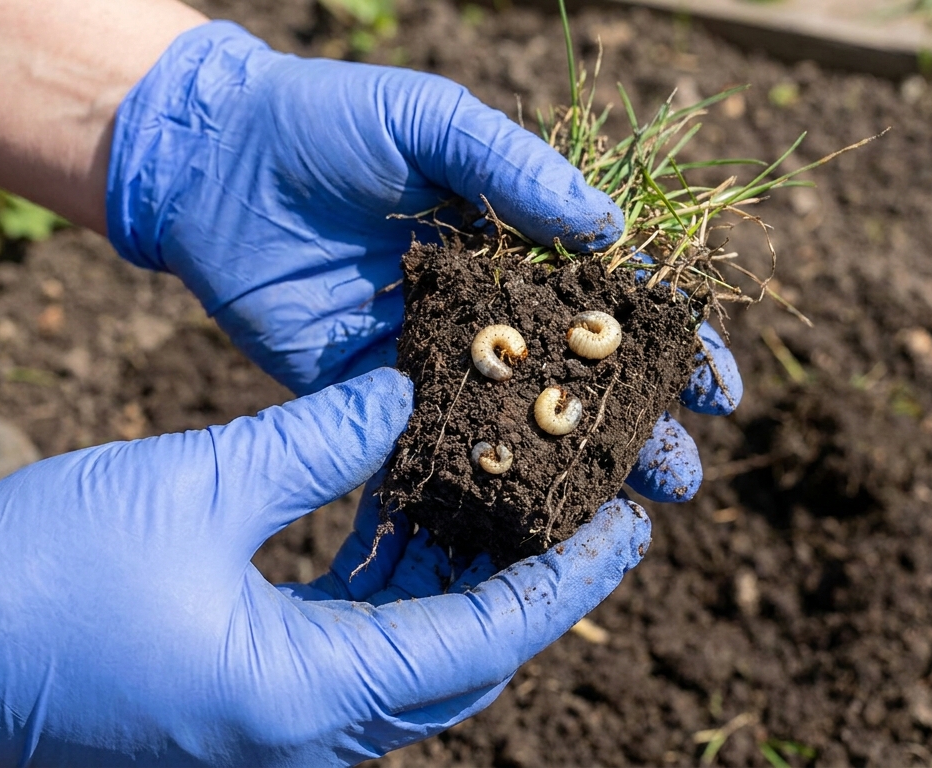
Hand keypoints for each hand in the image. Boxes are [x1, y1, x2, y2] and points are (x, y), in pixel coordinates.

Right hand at [0, 368, 649, 765]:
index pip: (476, 644)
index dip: (560, 583)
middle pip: (456, 667)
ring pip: (406, 666)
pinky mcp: (237, 702)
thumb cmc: (42, 575)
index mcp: (301, 693)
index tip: (622, 526)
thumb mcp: (195, 485)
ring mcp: (267, 726)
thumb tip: (407, 394)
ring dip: (456, 591)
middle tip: (582, 515)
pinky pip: (348, 658)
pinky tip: (402, 527)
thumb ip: (317, 440)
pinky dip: (389, 598)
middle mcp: (299, 731)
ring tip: (506, 506)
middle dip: (526, 592)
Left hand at [106, 21, 742, 501]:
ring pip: (515, 423)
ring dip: (571, 469)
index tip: (717, 387)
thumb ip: (514, 169)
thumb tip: (610, 229)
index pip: (613, 301)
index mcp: (517, 243)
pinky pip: (428, 445)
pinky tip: (513, 522)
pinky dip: (471, 482)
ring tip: (624, 511)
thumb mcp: (432, 123)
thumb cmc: (330, 122)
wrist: (215, 162)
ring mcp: (430, 359)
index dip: (670, 344)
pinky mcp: (368, 394)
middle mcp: (485, 310)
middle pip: (578, 376)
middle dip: (637, 425)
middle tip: (684, 474)